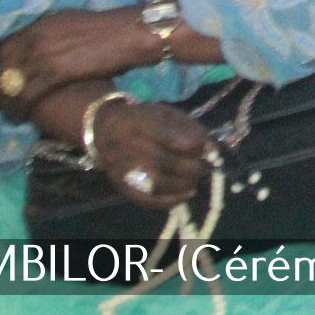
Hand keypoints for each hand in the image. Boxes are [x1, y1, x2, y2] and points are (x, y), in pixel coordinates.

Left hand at [0, 8, 152, 120]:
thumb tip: (42, 44)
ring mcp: (43, 54)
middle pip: (1, 66)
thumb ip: (51, 33)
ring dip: (4, 102)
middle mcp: (36, 38)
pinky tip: (19, 118)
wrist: (130, 33)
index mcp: (39, 25)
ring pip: (10, 83)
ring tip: (6, 114)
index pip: (4, 47)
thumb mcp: (72, 23)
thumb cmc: (109, 28)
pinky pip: (26, 95)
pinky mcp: (54, 72)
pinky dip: (19, 109)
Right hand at [91, 100, 212, 208]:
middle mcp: (128, 147)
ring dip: (185, 185)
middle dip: (193, 167)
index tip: (208, 148)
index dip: (192, 145)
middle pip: (165, 163)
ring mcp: (123, 169)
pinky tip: (185, 195)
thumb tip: (210, 148)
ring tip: (196, 180)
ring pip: (158, 183)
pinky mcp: (121, 186)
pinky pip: (147, 199)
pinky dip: (170, 201)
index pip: (168, 137)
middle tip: (206, 167)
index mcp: (140, 123)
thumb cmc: (143, 120)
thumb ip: (189, 128)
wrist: (105, 130)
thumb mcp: (166, 113)